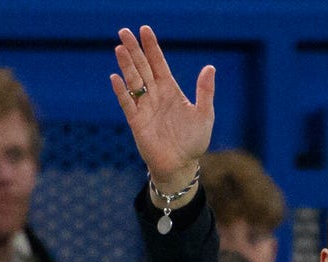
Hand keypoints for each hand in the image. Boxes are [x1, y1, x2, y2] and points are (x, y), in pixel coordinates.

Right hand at [111, 26, 214, 193]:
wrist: (181, 165)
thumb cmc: (194, 141)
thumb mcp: (204, 115)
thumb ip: (205, 92)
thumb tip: (210, 67)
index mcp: (171, 91)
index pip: (159, 64)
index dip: (152, 47)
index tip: (145, 30)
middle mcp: (156, 96)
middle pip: (142, 68)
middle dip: (134, 50)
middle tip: (124, 31)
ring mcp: (144, 107)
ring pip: (133, 81)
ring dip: (126, 65)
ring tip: (120, 48)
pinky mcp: (136, 122)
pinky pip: (127, 103)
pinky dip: (121, 91)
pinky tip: (116, 78)